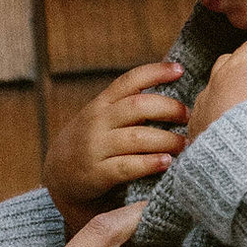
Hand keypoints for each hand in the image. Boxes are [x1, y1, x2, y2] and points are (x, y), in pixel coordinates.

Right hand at [45, 59, 189, 236]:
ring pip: (137, 137)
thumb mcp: (101, 118)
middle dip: (168, 109)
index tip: (180, 70)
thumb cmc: (92, 144)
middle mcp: (98, 122)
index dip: (156, 72)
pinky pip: (128, 166)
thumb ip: (126, 106)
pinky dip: (150, 163)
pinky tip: (166, 163)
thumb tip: (170, 92)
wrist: (58, 176)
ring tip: (184, 144)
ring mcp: (96, 147)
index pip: (130, 80)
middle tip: (188, 116)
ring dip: (167, 140)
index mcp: (102, 104)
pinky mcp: (97, 173)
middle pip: (138, 106)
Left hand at [191, 19, 246, 137]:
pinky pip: (208, 108)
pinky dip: (218, 104)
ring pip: (216, 84)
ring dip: (229, 80)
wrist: (230, 155)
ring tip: (242, 86)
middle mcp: (217, 81)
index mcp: (238, 65)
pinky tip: (224, 112)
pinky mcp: (200, 126)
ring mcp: (206, 104)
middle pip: (232, 60)